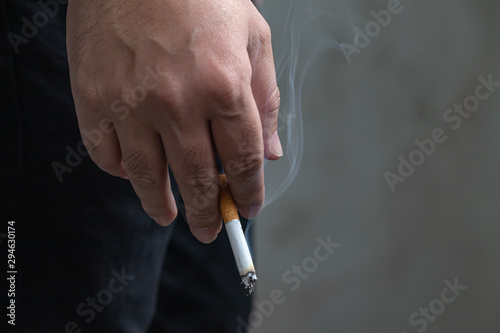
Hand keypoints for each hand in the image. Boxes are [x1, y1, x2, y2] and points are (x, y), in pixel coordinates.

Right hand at [66, 0, 281, 242]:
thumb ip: (265, 98)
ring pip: (149, 179)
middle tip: (210, 230)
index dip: (249, 192)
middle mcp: (179, 102)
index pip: (244, 160)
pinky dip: (122, 173)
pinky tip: (135, 175)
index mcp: (225, 85)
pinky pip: (108, 155)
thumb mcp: (253, 36)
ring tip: (170, 218)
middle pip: (199, 180)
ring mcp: (131, 103)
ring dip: (162, 206)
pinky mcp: (94, 99)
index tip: (247, 208)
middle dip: (208, 213)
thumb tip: (269, 154)